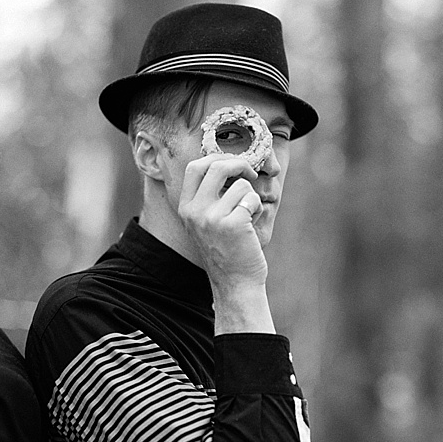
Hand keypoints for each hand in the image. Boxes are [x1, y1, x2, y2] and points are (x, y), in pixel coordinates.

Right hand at [178, 154, 274, 332]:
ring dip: (250, 196)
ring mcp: (211, 217)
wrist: (234, 283)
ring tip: (246, 216)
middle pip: (216, 165)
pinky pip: (251, 198)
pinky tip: (250, 226)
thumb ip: (208, 196)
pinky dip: (256, 209)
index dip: (216, 158)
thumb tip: (226, 162)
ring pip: (240, 183)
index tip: (232, 166)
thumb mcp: (205, 223)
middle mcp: (194, 211)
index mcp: (185, 208)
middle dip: (239, 164)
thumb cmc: (225, 250)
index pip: (195, 167)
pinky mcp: (232, 223)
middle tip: (250, 174)